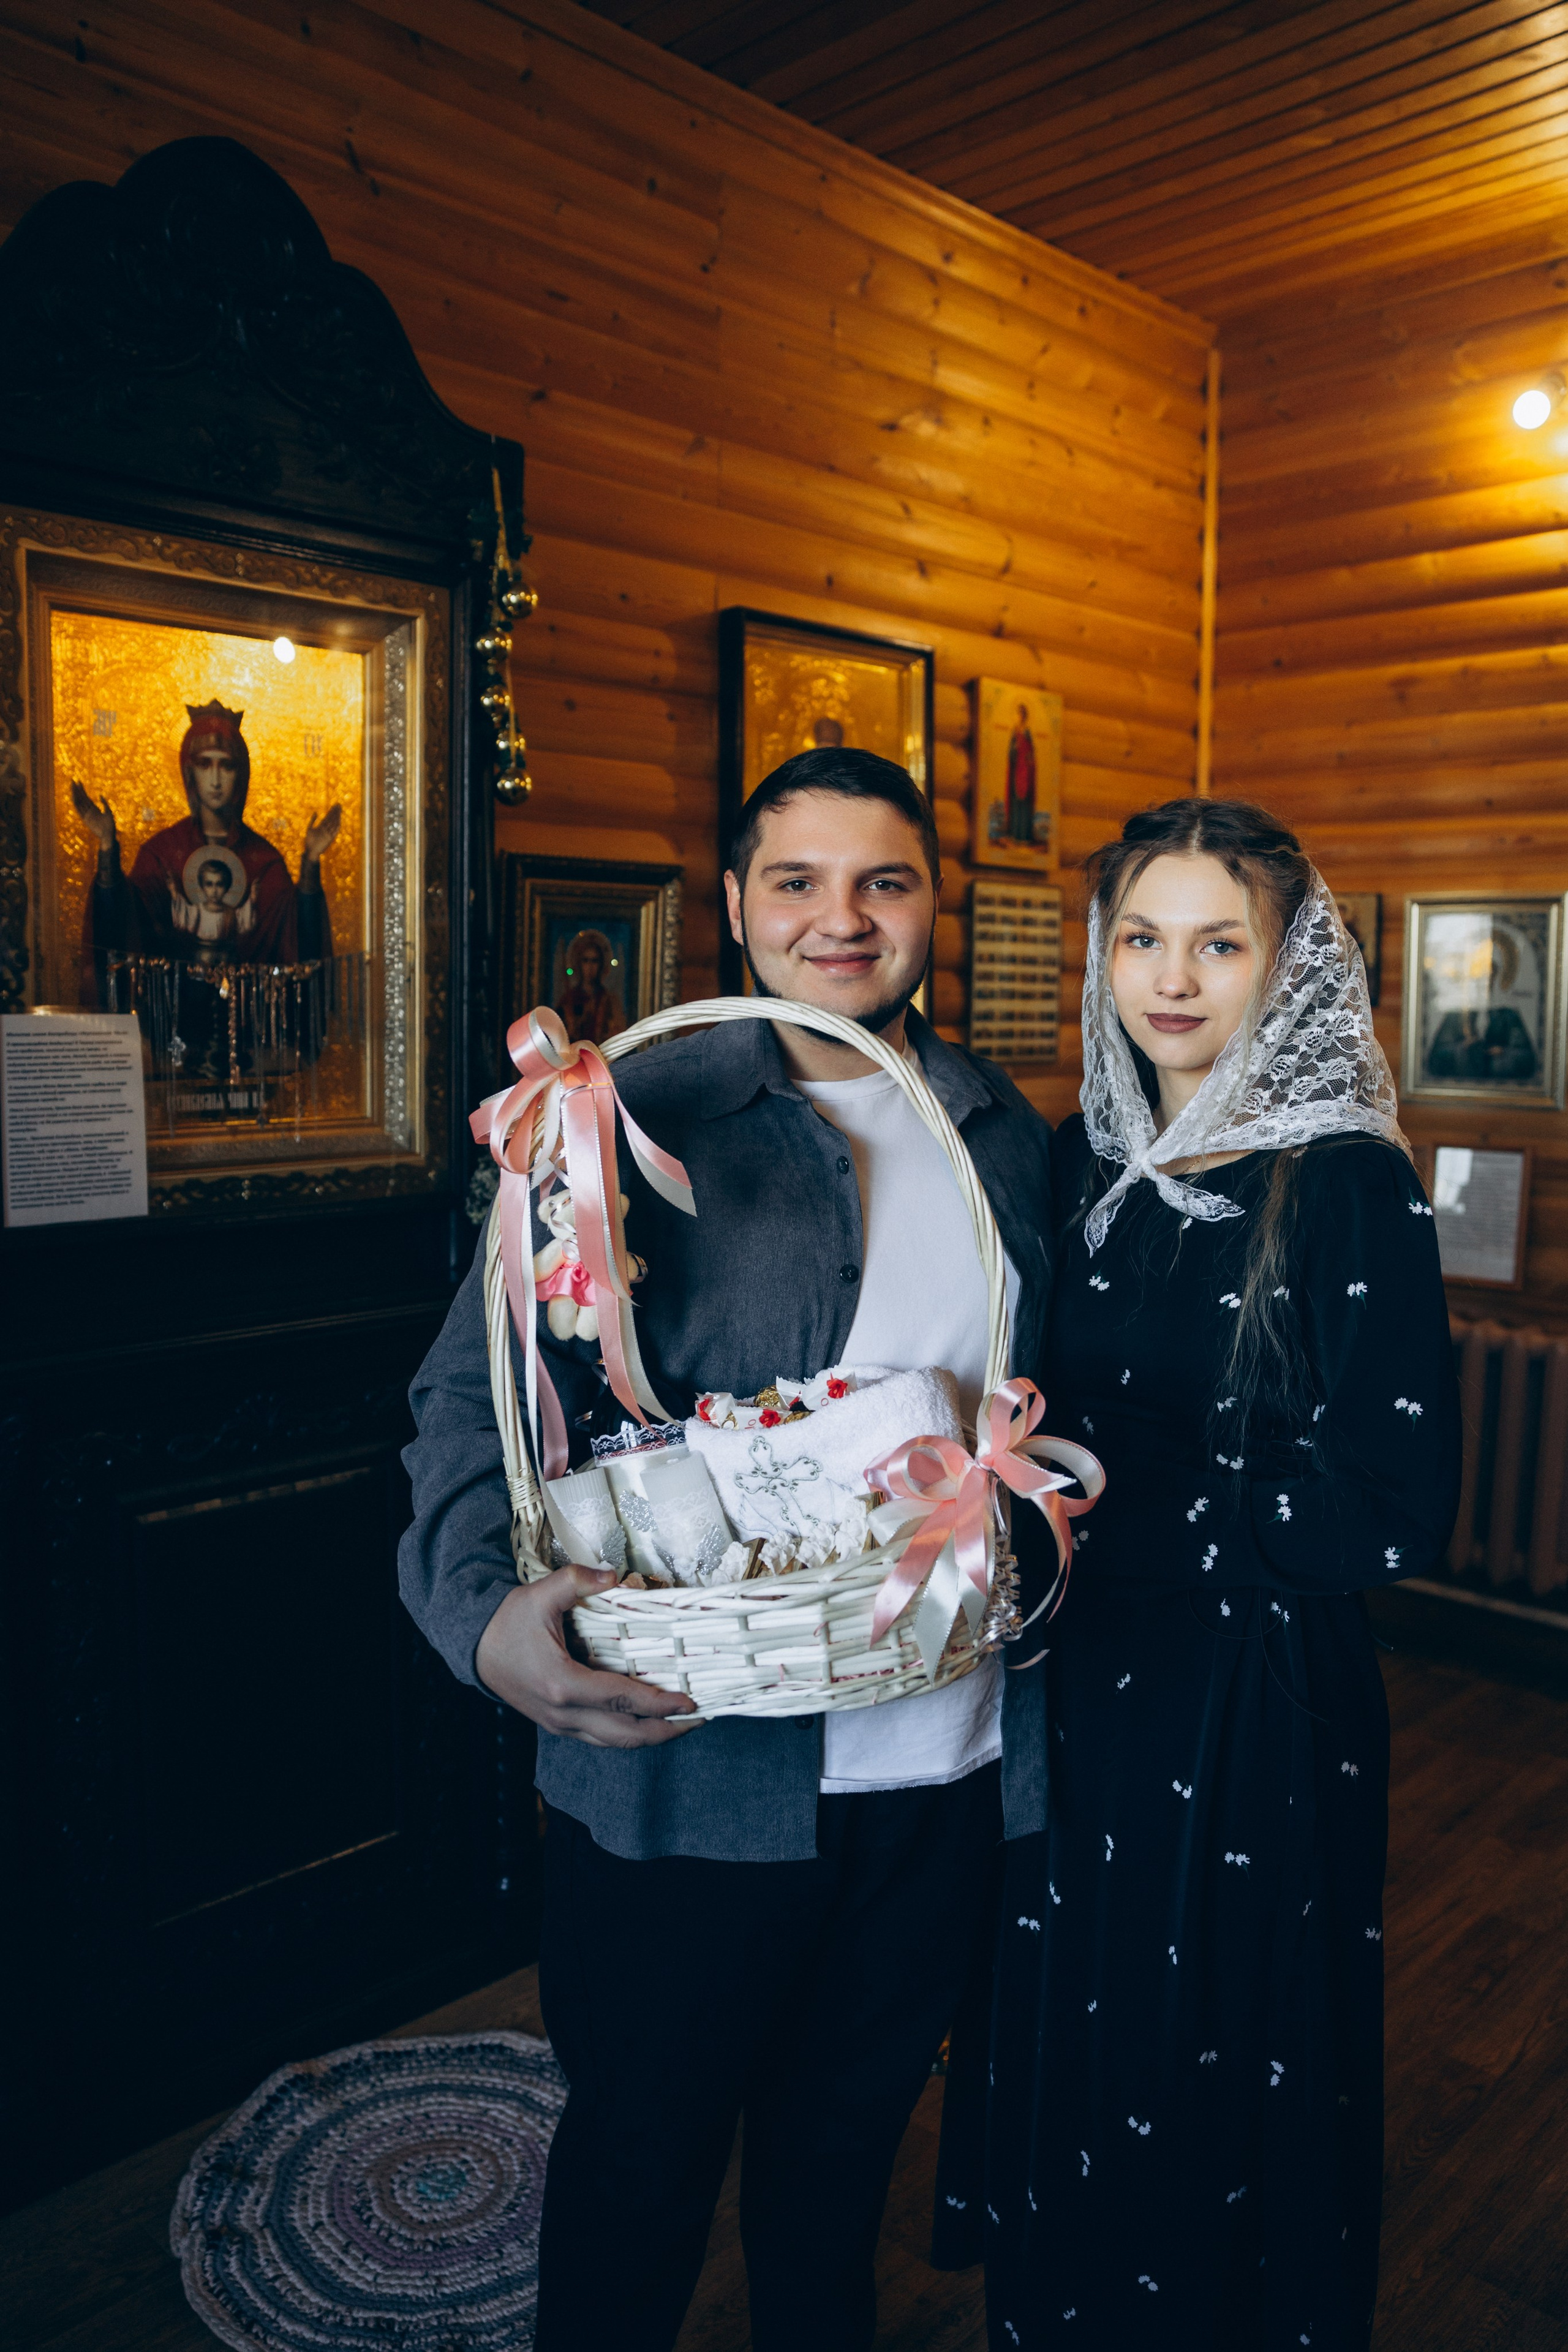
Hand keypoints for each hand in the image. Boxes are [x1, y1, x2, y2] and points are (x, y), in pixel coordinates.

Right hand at [70, 779, 116, 850]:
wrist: (108, 835)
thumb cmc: (110, 825)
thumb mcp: (109, 812)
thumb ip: (104, 803)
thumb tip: (100, 795)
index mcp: (94, 809)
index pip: (86, 797)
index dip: (81, 789)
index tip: (78, 781)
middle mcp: (89, 811)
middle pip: (81, 798)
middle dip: (77, 789)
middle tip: (73, 780)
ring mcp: (86, 814)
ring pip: (79, 802)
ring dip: (75, 793)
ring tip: (72, 785)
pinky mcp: (85, 819)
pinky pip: (79, 809)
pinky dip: (76, 802)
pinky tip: (74, 796)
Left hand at [300, 803, 341, 868]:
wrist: (310, 851)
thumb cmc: (309, 841)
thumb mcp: (309, 829)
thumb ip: (312, 820)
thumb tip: (316, 812)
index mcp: (321, 827)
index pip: (327, 817)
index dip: (331, 811)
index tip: (334, 806)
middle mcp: (326, 829)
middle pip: (331, 819)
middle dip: (335, 812)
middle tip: (338, 805)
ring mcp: (328, 833)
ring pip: (333, 823)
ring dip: (336, 817)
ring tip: (339, 810)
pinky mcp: (330, 838)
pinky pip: (334, 832)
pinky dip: (337, 827)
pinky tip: (339, 821)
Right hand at [475, 1565, 698, 1745]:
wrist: (475, 1648)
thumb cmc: (507, 1623)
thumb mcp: (540, 1594)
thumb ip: (578, 1580)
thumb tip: (613, 1575)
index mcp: (563, 1684)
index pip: (622, 1701)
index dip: (660, 1704)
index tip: (690, 1703)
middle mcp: (564, 1713)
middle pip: (625, 1735)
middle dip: (665, 1731)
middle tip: (697, 1720)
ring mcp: (560, 1723)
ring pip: (613, 1742)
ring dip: (649, 1737)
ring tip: (679, 1724)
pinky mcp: (557, 1724)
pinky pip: (599, 1737)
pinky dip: (627, 1734)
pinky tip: (645, 1721)